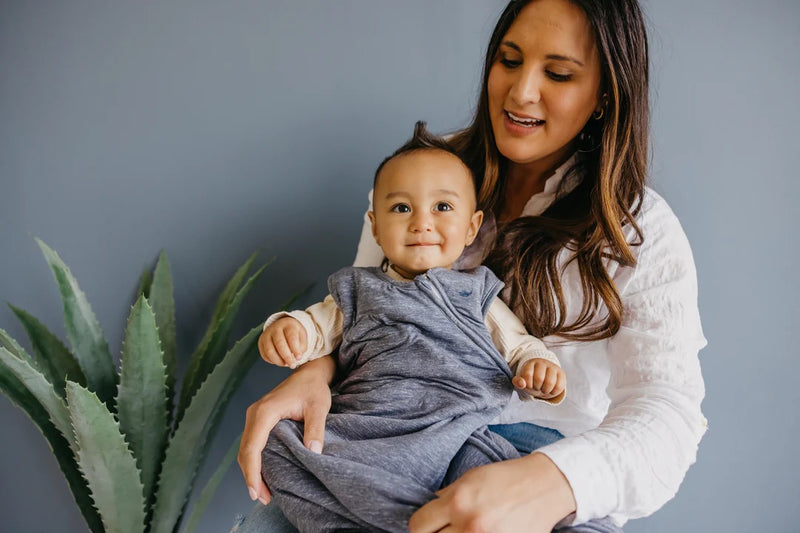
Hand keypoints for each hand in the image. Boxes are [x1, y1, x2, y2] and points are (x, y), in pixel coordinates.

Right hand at [237, 355, 334, 505]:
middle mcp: (254, 414)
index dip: (253, 471)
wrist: (309, 373)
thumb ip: (315, 428)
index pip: (253, 447)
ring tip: (263, 493)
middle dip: (251, 477)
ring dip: (251, 471)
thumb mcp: (319, 407)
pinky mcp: (258, 420)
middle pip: (245, 451)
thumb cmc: (314, 389)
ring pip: (246, 449)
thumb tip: (313, 451)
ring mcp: (254, 416)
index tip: (257, 491)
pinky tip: (263, 475)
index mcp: (265, 412)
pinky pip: (251, 444)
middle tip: (263, 498)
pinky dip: (254, 461)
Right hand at [258, 317, 306, 367]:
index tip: (299, 358)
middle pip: (279, 343)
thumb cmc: (294, 334)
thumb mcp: (302, 337)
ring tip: (286, 364)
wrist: (283, 326)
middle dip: (287, 357)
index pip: (291, 337)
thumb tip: (295, 358)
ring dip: (278, 361)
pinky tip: (279, 361)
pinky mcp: (261, 342)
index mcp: (288, 324)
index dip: (295, 349)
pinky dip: (272, 361)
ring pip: (269, 351)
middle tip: (293, 365)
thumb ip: (301, 347)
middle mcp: (275, 328)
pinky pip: (264, 355)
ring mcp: (266, 334)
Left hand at [408, 453, 575, 532]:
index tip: (427, 526)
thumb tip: (430, 509)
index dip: (419, 527)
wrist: (545, 487)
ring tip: (462, 532)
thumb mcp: (470, 478)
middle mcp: (469, 525)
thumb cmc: (507, 479)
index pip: (418, 526)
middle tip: (445, 530)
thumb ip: (447, 496)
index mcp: (458, 502)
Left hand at [511, 358, 565, 399]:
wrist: (544, 377)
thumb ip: (518, 382)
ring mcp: (553, 367)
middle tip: (537, 387)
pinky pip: (559, 386)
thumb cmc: (531, 380)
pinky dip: (553, 392)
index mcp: (531, 363)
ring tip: (543, 389)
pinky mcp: (561, 374)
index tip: (529, 385)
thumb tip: (521, 384)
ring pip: (550, 382)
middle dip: (537, 388)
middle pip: (539, 379)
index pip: (528, 375)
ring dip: (545, 390)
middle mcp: (542, 362)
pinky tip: (550, 390)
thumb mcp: (522, 380)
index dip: (528, 384)